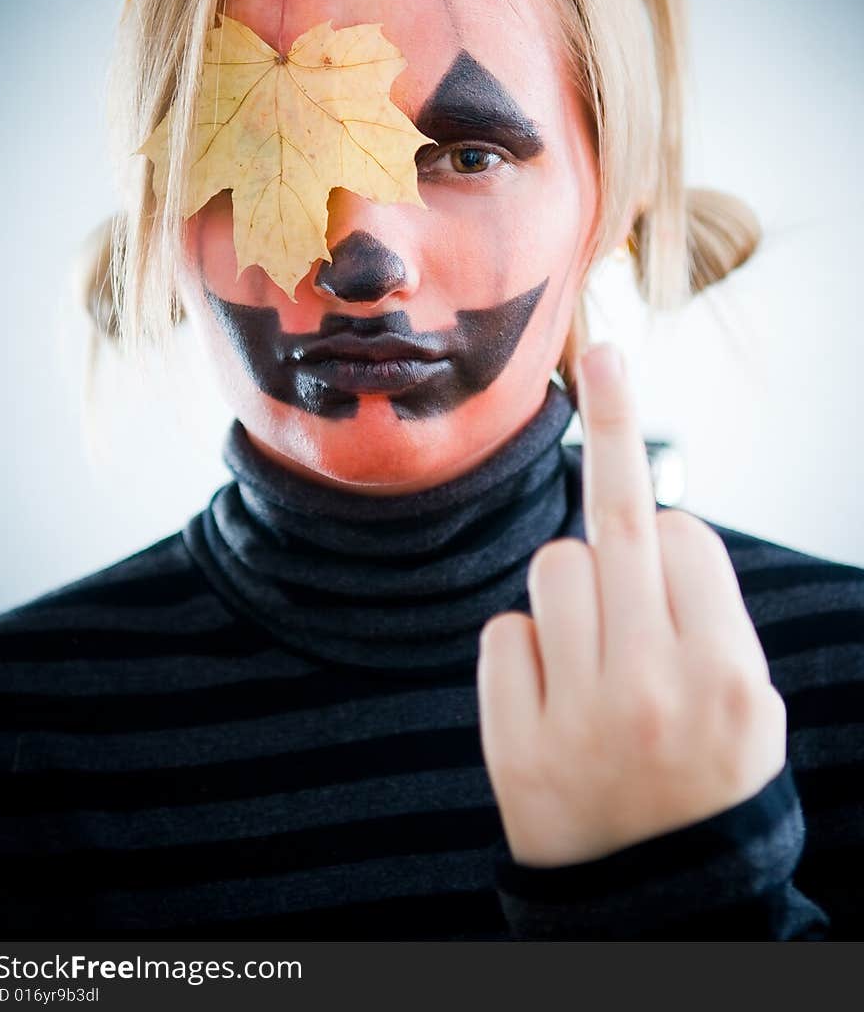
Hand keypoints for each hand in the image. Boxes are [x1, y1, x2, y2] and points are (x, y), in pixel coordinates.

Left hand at [477, 342, 786, 866]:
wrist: (653, 904)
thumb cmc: (706, 782)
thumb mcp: (750, 705)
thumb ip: (709, 615)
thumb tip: (655, 512)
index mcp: (729, 675)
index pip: (685, 535)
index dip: (670, 535)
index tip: (660, 519)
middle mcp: (656, 690)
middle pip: (619, 522)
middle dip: (613, 418)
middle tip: (601, 350)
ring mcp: (582, 718)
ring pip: (553, 567)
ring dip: (569, 590)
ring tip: (593, 656)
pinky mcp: (515, 745)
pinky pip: (505, 633)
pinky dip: (525, 651)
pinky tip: (552, 699)